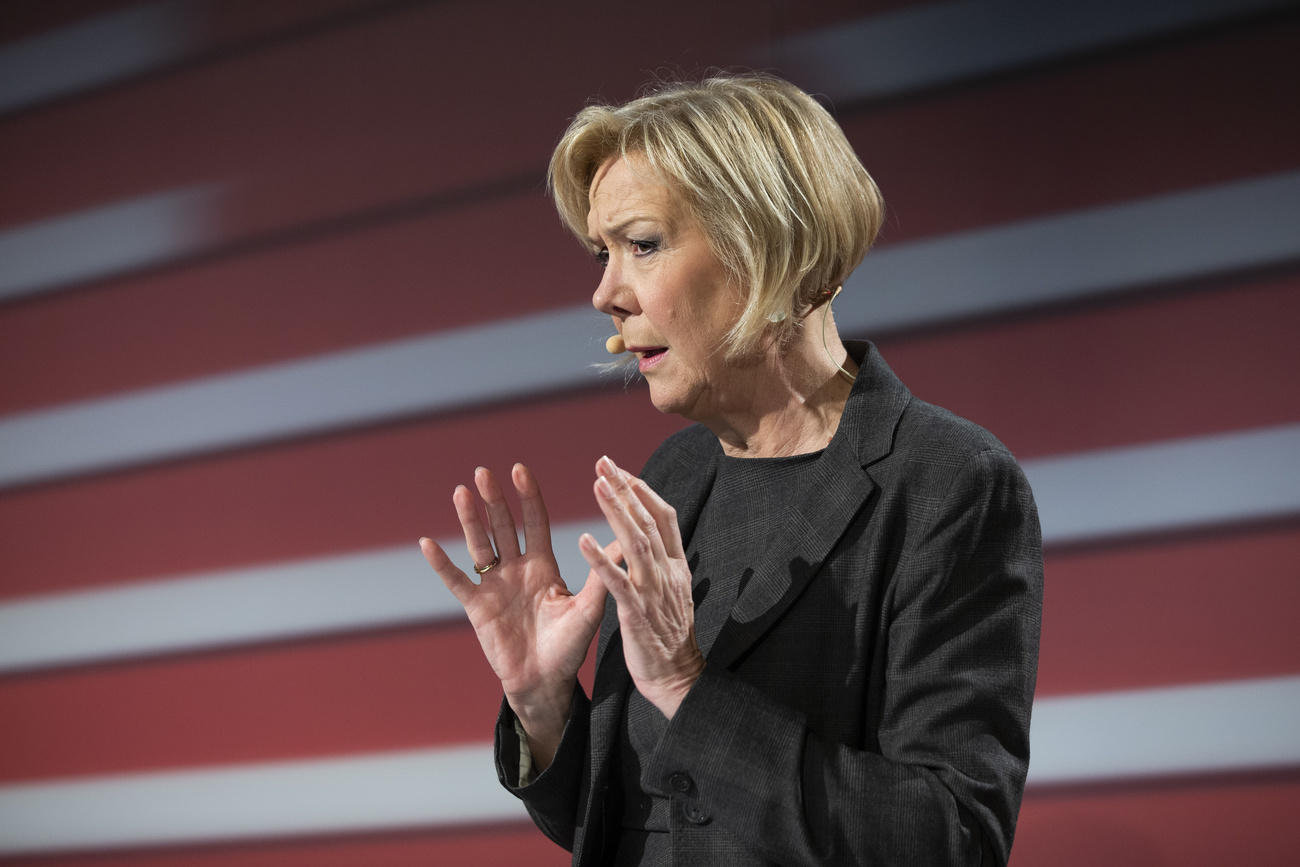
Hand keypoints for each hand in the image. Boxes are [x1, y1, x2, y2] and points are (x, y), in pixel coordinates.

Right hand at [419, 463, 608, 767]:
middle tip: (484, 472)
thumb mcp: (589, 608)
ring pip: (479, 546)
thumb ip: (602, 575)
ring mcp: (494, 586)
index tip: (520, 470)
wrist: (544, 682)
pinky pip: (456, 581)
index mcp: (543, 566)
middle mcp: (516, 570)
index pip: (535, 522)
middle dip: (495, 500)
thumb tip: (626, 542)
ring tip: (461, 492)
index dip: (528, 497)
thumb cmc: (568, 648)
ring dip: (469, 520)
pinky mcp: (477, 607)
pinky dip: (441, 564)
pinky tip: (427, 543)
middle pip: (503, 526)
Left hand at [579, 456, 704, 717]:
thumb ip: (666, 563)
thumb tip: (659, 538)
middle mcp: (668, 572)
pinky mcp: (637, 613)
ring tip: (597, 484)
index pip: (663, 517)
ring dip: (616, 511)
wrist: (677, 678)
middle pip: (647, 520)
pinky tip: (582, 540)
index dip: (643, 492)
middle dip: (625, 489)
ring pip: (635, 542)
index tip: (622, 470)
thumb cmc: (670, 637)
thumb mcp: (674, 592)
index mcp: (676, 566)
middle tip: (604, 462)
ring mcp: (654, 591)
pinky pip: (617, 582)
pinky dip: (600, 559)